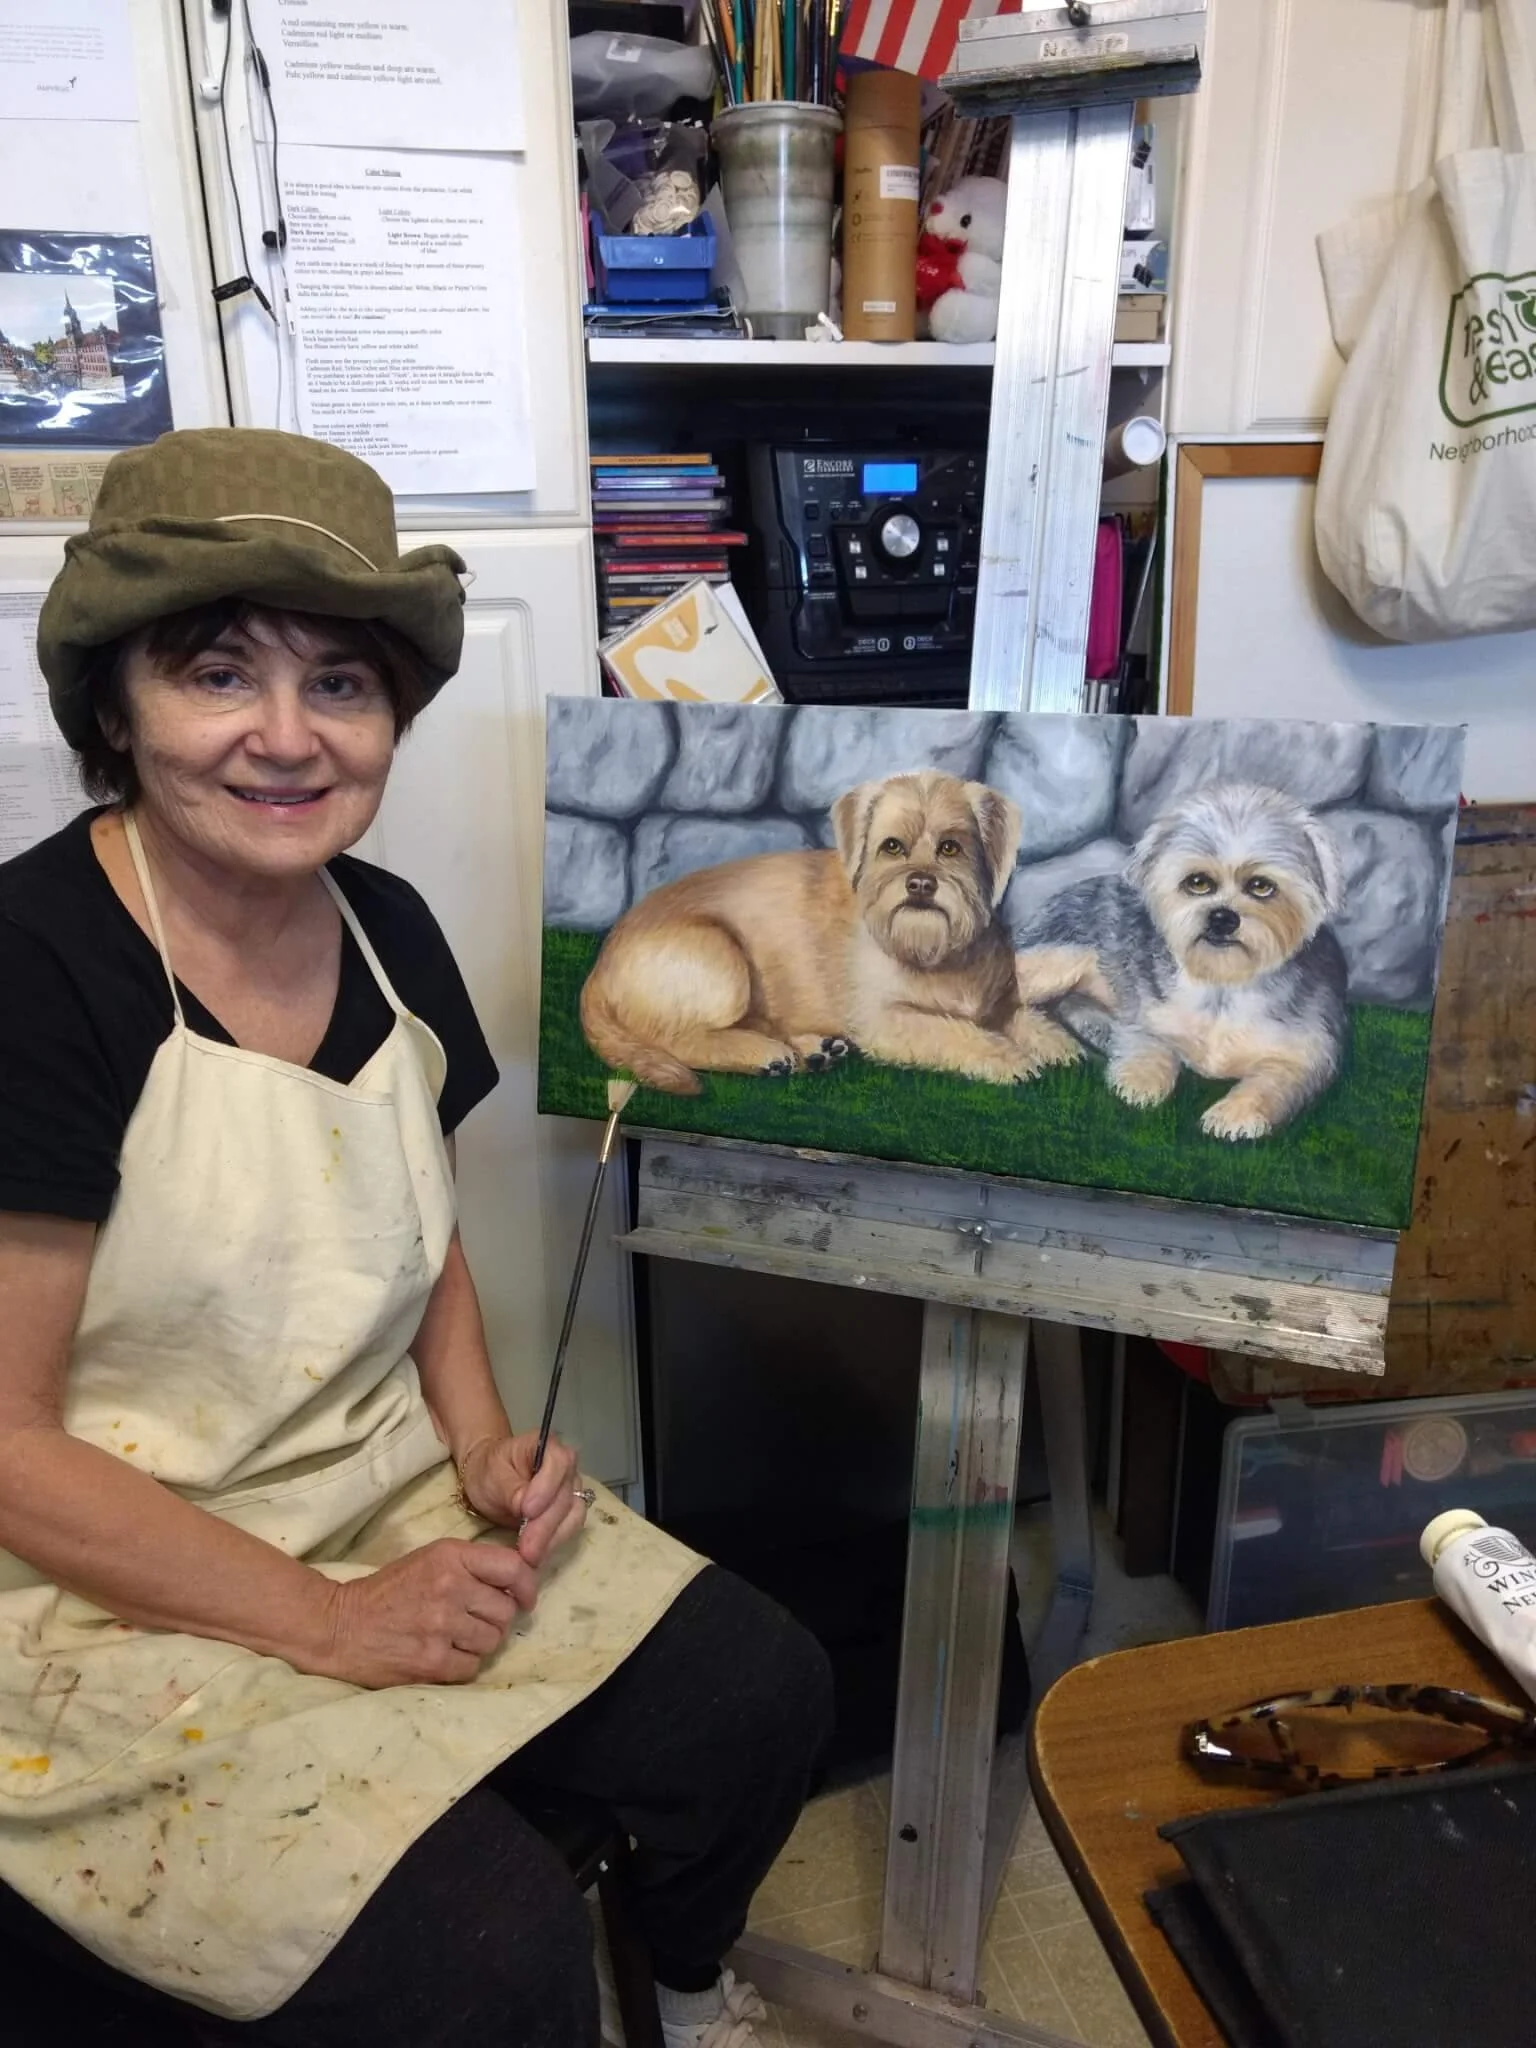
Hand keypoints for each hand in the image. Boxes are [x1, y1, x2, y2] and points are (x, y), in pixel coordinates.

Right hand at [313, 1539, 540, 1687]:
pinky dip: (463, 1664)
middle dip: (496, 1618)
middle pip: (506, 1610)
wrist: (340, 1626)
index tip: (524, 1598)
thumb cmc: (389, 1591)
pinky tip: (443, 1655)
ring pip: (493, 1640)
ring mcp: (441, 1626)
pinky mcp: (432, 1661)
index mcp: (450, 1557)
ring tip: (455, 1637)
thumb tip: (519, 1581)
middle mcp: (450, 1587)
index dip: (527, 1585)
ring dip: (480, 1643)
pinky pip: (472, 1666)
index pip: (512, 1567)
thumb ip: (471, 1566)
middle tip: (474, 1620)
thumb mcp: (429, 1560)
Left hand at [456, 1430, 586, 1570]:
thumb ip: (511, 1491)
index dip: (546, 1488)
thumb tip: (527, 1511)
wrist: (489, 1477)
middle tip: (527, 1550)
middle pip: (566, 1496)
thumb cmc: (488, 1471)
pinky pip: (569, 1528)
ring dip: (553, 1539)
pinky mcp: (569, 1511)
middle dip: (546, 1525)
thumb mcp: (491, 1476)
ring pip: (573, 1516)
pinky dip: (554, 1543)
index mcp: (548, 1446)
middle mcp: (567, 1466)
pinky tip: (538, 1555)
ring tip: (531, 1558)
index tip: (526, 1511)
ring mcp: (571, 1489)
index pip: (559, 1463)